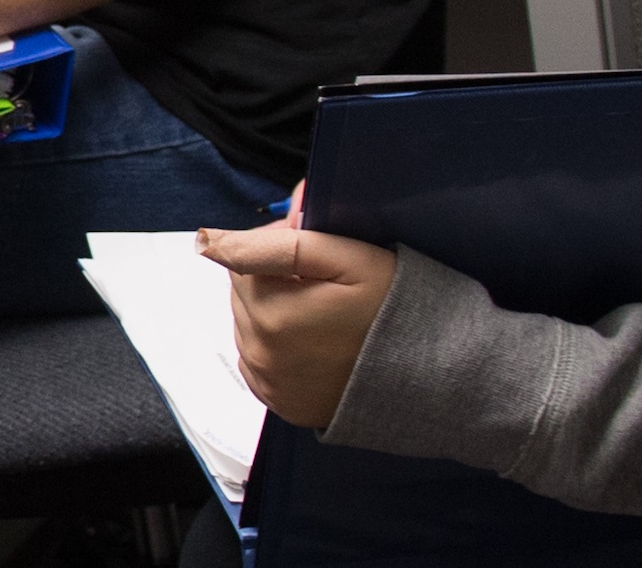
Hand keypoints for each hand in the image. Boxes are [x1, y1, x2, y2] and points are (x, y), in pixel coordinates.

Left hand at [201, 190, 396, 429]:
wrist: (430, 376)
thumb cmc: (392, 309)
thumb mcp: (347, 259)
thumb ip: (279, 243)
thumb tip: (211, 237)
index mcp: (269, 313)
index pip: (242, 259)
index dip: (276, 248)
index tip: (314, 254)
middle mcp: (259, 352)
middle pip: (243, 292)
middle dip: (273, 280)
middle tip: (325, 285)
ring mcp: (267, 382)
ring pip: (248, 324)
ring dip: (274, 311)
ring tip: (324, 315)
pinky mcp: (278, 403)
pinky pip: (258, 359)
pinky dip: (277, 345)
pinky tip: (315, 342)